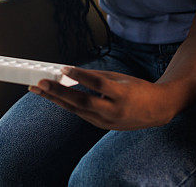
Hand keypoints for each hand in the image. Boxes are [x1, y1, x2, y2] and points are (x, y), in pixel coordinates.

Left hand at [29, 66, 175, 130]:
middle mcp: (114, 110)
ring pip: (77, 110)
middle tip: (41, 83)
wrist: (156, 110)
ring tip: (39, 89)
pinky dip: (67, 104)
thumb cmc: (138, 89)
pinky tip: (53, 96)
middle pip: (82, 101)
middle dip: (58, 92)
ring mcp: (107, 121)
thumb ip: (97, 76)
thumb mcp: (121, 77)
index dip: (81, 76)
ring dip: (56, 99)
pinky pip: (81, 113)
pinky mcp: (102, 126)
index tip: (64, 68)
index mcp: (122, 94)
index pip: (98, 84)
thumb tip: (72, 72)